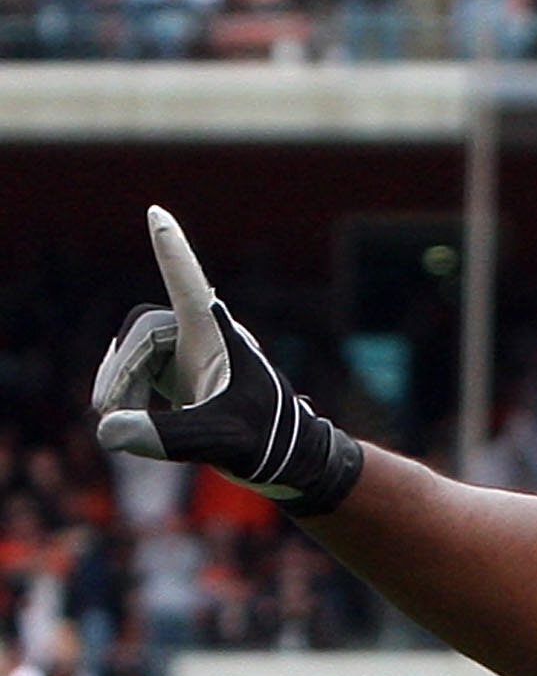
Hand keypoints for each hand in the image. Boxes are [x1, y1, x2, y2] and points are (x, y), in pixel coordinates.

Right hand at [93, 207, 362, 517]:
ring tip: (120, 424)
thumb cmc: (267, 445)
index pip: (189, 285)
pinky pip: (145, 372)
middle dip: (120, 371)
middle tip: (105, 411)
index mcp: (215, 338)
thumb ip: (166, 436)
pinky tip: (136, 423)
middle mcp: (203, 336)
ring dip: (124, 388)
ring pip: (139, 355)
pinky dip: (134, 397)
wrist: (292, 463)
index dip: (172, 251)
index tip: (157, 213)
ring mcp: (194, 353)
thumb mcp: (217, 441)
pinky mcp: (188, 372)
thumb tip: (108, 432)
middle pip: (141, 335)